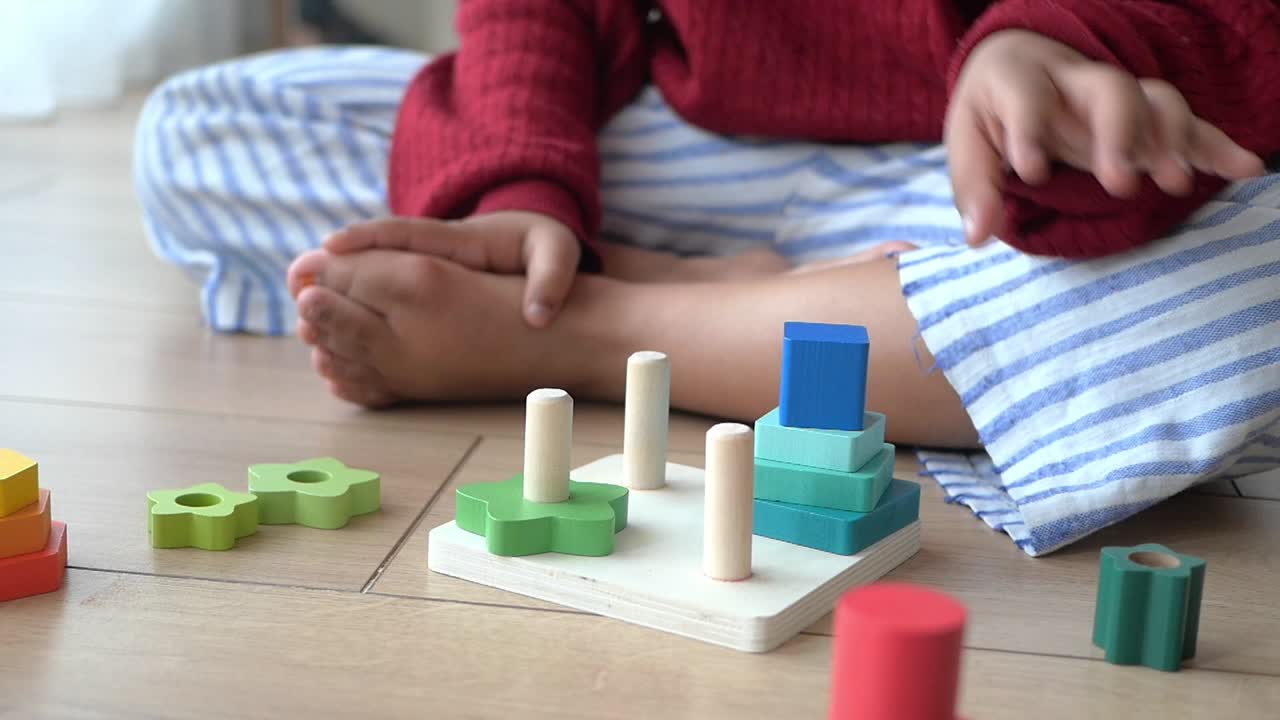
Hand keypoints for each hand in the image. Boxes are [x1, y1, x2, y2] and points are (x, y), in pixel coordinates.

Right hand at [323, 211, 580, 327]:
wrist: (541, 240)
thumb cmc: (547, 245)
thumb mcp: (557, 253)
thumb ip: (551, 279)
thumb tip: (538, 315)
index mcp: (461, 239)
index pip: (409, 234)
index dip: (370, 238)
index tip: (333, 245)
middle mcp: (435, 248)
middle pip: (377, 249)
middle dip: (337, 259)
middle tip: (297, 276)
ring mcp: (428, 264)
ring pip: (376, 268)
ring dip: (338, 279)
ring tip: (300, 299)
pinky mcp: (427, 280)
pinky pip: (387, 285)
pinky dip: (358, 295)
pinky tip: (333, 320)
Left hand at [945, 29, 1266, 246]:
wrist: (1020, 64)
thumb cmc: (992, 112)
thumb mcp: (968, 141)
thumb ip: (974, 187)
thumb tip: (977, 237)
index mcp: (1022, 81)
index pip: (1028, 96)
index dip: (1030, 131)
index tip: (1032, 172)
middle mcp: (1075, 81)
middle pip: (1110, 89)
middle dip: (1120, 134)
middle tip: (1118, 183)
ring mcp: (1114, 96)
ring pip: (1155, 100)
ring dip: (1171, 141)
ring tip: (1174, 185)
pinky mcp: (1142, 115)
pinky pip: (1188, 122)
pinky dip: (1216, 145)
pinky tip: (1244, 169)